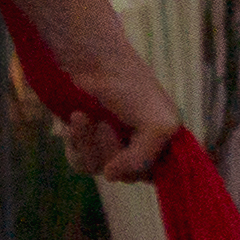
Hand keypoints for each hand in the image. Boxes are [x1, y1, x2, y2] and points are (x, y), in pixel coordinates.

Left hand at [44, 55, 185, 188]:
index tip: (134, 145)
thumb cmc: (130, 87)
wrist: (91, 62)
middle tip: (108, 123)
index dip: (143, 167)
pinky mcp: (83, 142)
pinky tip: (77, 117)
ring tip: (88, 116)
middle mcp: (135, 147)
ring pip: (99, 168)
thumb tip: (110, 176)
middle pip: (126, 176)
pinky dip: (77, 139)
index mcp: (161, 142)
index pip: (154, 175)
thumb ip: (144, 160)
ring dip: (92, 141)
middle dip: (114, 149)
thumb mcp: (158, 125)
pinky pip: (79, 160)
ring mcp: (108, 146)